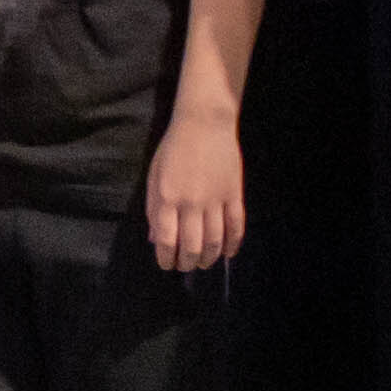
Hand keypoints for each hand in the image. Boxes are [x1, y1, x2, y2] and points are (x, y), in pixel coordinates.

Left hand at [144, 109, 246, 272]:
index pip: (167, 240)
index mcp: (167, 197)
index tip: (166, 265)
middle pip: (192, 245)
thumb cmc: (173, 148)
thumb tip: (155, 239)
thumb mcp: (154, 175)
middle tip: (184, 266)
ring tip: (203, 263)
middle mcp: (191, 203)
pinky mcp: (235, 195)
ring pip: (215, 241)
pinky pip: (237, 227)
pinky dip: (234, 244)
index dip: (166, 258)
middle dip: (187, 262)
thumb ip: (153, 208)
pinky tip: (228, 253)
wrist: (204, 124)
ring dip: (209, 258)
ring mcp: (215, 200)